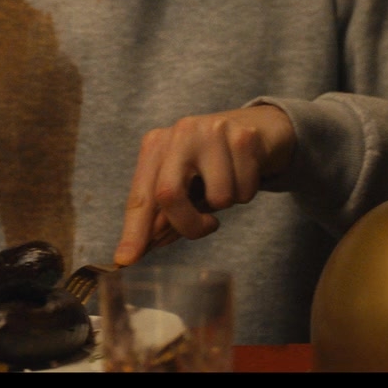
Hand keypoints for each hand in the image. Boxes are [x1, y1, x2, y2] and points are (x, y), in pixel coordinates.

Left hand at [115, 105, 296, 265]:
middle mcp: (180, 133)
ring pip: (218, 197)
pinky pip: (245, 190)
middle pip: (169, 193)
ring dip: (226, 204)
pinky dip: (246, 193)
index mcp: (157, 145)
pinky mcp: (244, 137)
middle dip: (187, 224)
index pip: (141, 196)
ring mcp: (212, 131)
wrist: (260, 127)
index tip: (126, 259)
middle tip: (206, 226)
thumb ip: (163, 216)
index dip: (134, 231)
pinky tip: (244, 173)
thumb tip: (138, 252)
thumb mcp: (185, 185)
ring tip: (227, 183)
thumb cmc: (213, 163)